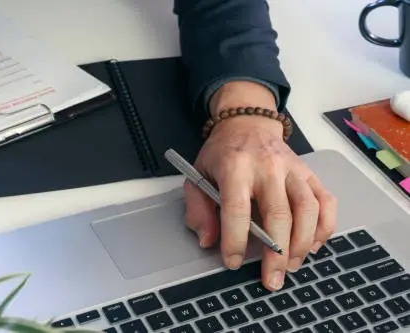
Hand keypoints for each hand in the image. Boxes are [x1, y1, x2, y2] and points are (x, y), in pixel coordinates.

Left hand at [184, 81, 336, 290]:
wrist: (247, 124)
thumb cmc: (221, 155)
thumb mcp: (196, 176)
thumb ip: (198, 209)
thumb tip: (209, 241)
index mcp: (234, 166)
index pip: (236, 209)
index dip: (235, 240)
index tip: (233, 261)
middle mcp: (267, 167)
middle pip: (278, 214)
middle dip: (276, 254)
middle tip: (272, 280)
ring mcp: (293, 169)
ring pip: (308, 210)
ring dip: (302, 245)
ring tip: (292, 266)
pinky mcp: (310, 173)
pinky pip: (326, 203)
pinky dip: (324, 228)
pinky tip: (312, 246)